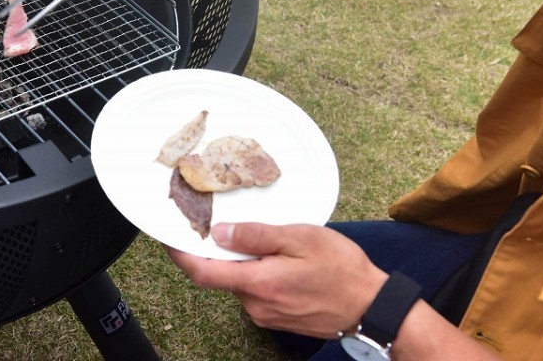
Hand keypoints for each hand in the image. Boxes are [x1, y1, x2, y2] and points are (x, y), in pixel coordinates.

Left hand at [164, 222, 387, 338]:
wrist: (373, 308)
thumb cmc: (343, 270)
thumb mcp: (300, 239)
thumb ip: (256, 236)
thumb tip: (220, 234)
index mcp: (258, 283)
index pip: (202, 272)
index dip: (179, 254)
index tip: (168, 236)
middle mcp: (256, 305)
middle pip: (221, 275)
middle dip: (220, 251)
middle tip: (227, 224)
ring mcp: (266, 315)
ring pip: (240, 282)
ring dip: (244, 262)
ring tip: (269, 241)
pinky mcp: (277, 318)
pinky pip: (256, 291)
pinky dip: (258, 273)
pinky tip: (280, 260)